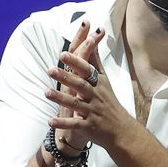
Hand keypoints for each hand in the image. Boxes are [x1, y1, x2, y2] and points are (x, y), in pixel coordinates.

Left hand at [45, 22, 135, 151]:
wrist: (121, 130)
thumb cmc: (109, 101)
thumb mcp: (104, 79)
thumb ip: (95, 59)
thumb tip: (94, 36)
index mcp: (98, 83)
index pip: (87, 70)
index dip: (76, 62)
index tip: (63, 54)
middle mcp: (95, 95)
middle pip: (80, 84)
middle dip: (66, 77)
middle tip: (50, 70)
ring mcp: (92, 111)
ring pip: (76, 104)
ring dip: (61, 98)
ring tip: (46, 92)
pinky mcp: (89, 126)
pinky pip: (75, 124)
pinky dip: (63, 123)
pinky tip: (50, 121)